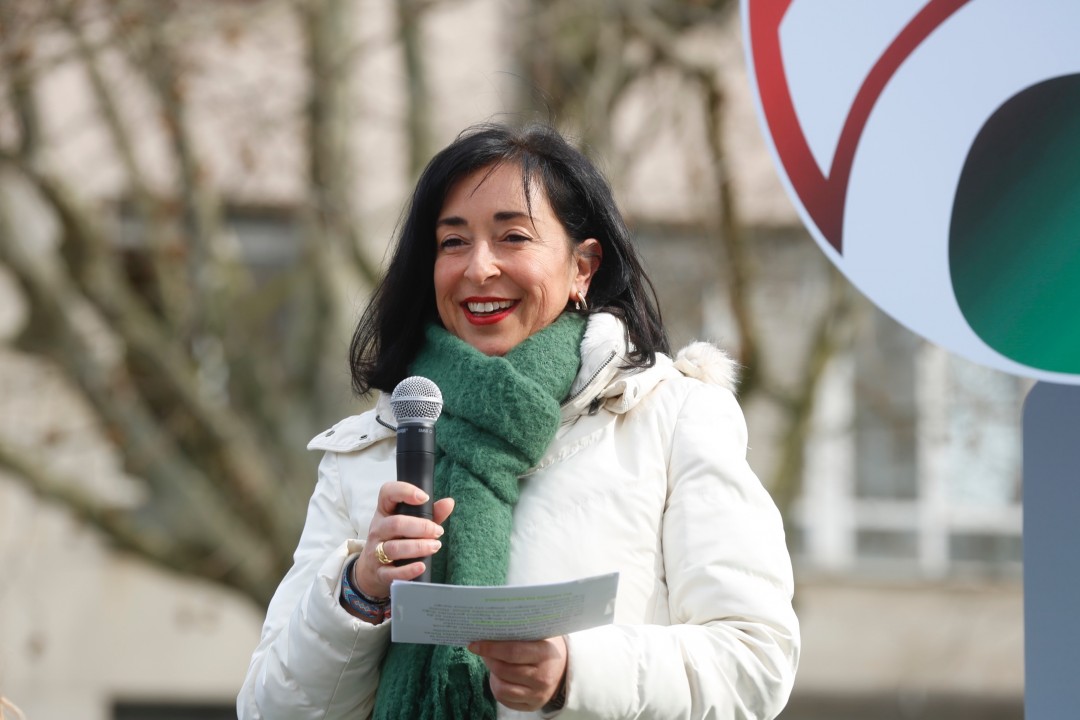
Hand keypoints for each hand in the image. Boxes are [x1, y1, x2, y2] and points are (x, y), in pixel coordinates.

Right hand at [354, 481, 454, 599]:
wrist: (372, 570)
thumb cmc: (396, 540)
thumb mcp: (410, 523)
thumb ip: (431, 514)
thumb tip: (449, 502)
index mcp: (385, 512)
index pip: (387, 493)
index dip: (404, 491)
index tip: (424, 498)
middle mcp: (378, 529)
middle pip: (395, 524)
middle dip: (421, 527)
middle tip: (438, 531)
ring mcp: (375, 551)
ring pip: (394, 548)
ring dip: (418, 547)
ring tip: (435, 546)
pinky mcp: (379, 572)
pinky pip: (392, 572)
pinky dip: (408, 570)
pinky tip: (421, 566)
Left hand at [468, 636, 567, 712]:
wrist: (566, 669)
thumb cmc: (547, 645)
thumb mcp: (540, 633)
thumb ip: (520, 630)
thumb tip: (489, 628)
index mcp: (545, 654)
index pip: (512, 652)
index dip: (490, 648)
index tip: (474, 644)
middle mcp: (543, 677)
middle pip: (503, 670)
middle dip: (488, 659)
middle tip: (482, 650)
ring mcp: (537, 695)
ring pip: (501, 688)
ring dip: (492, 674)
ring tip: (493, 663)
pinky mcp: (532, 706)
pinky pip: (504, 700)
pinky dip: (497, 687)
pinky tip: (500, 677)